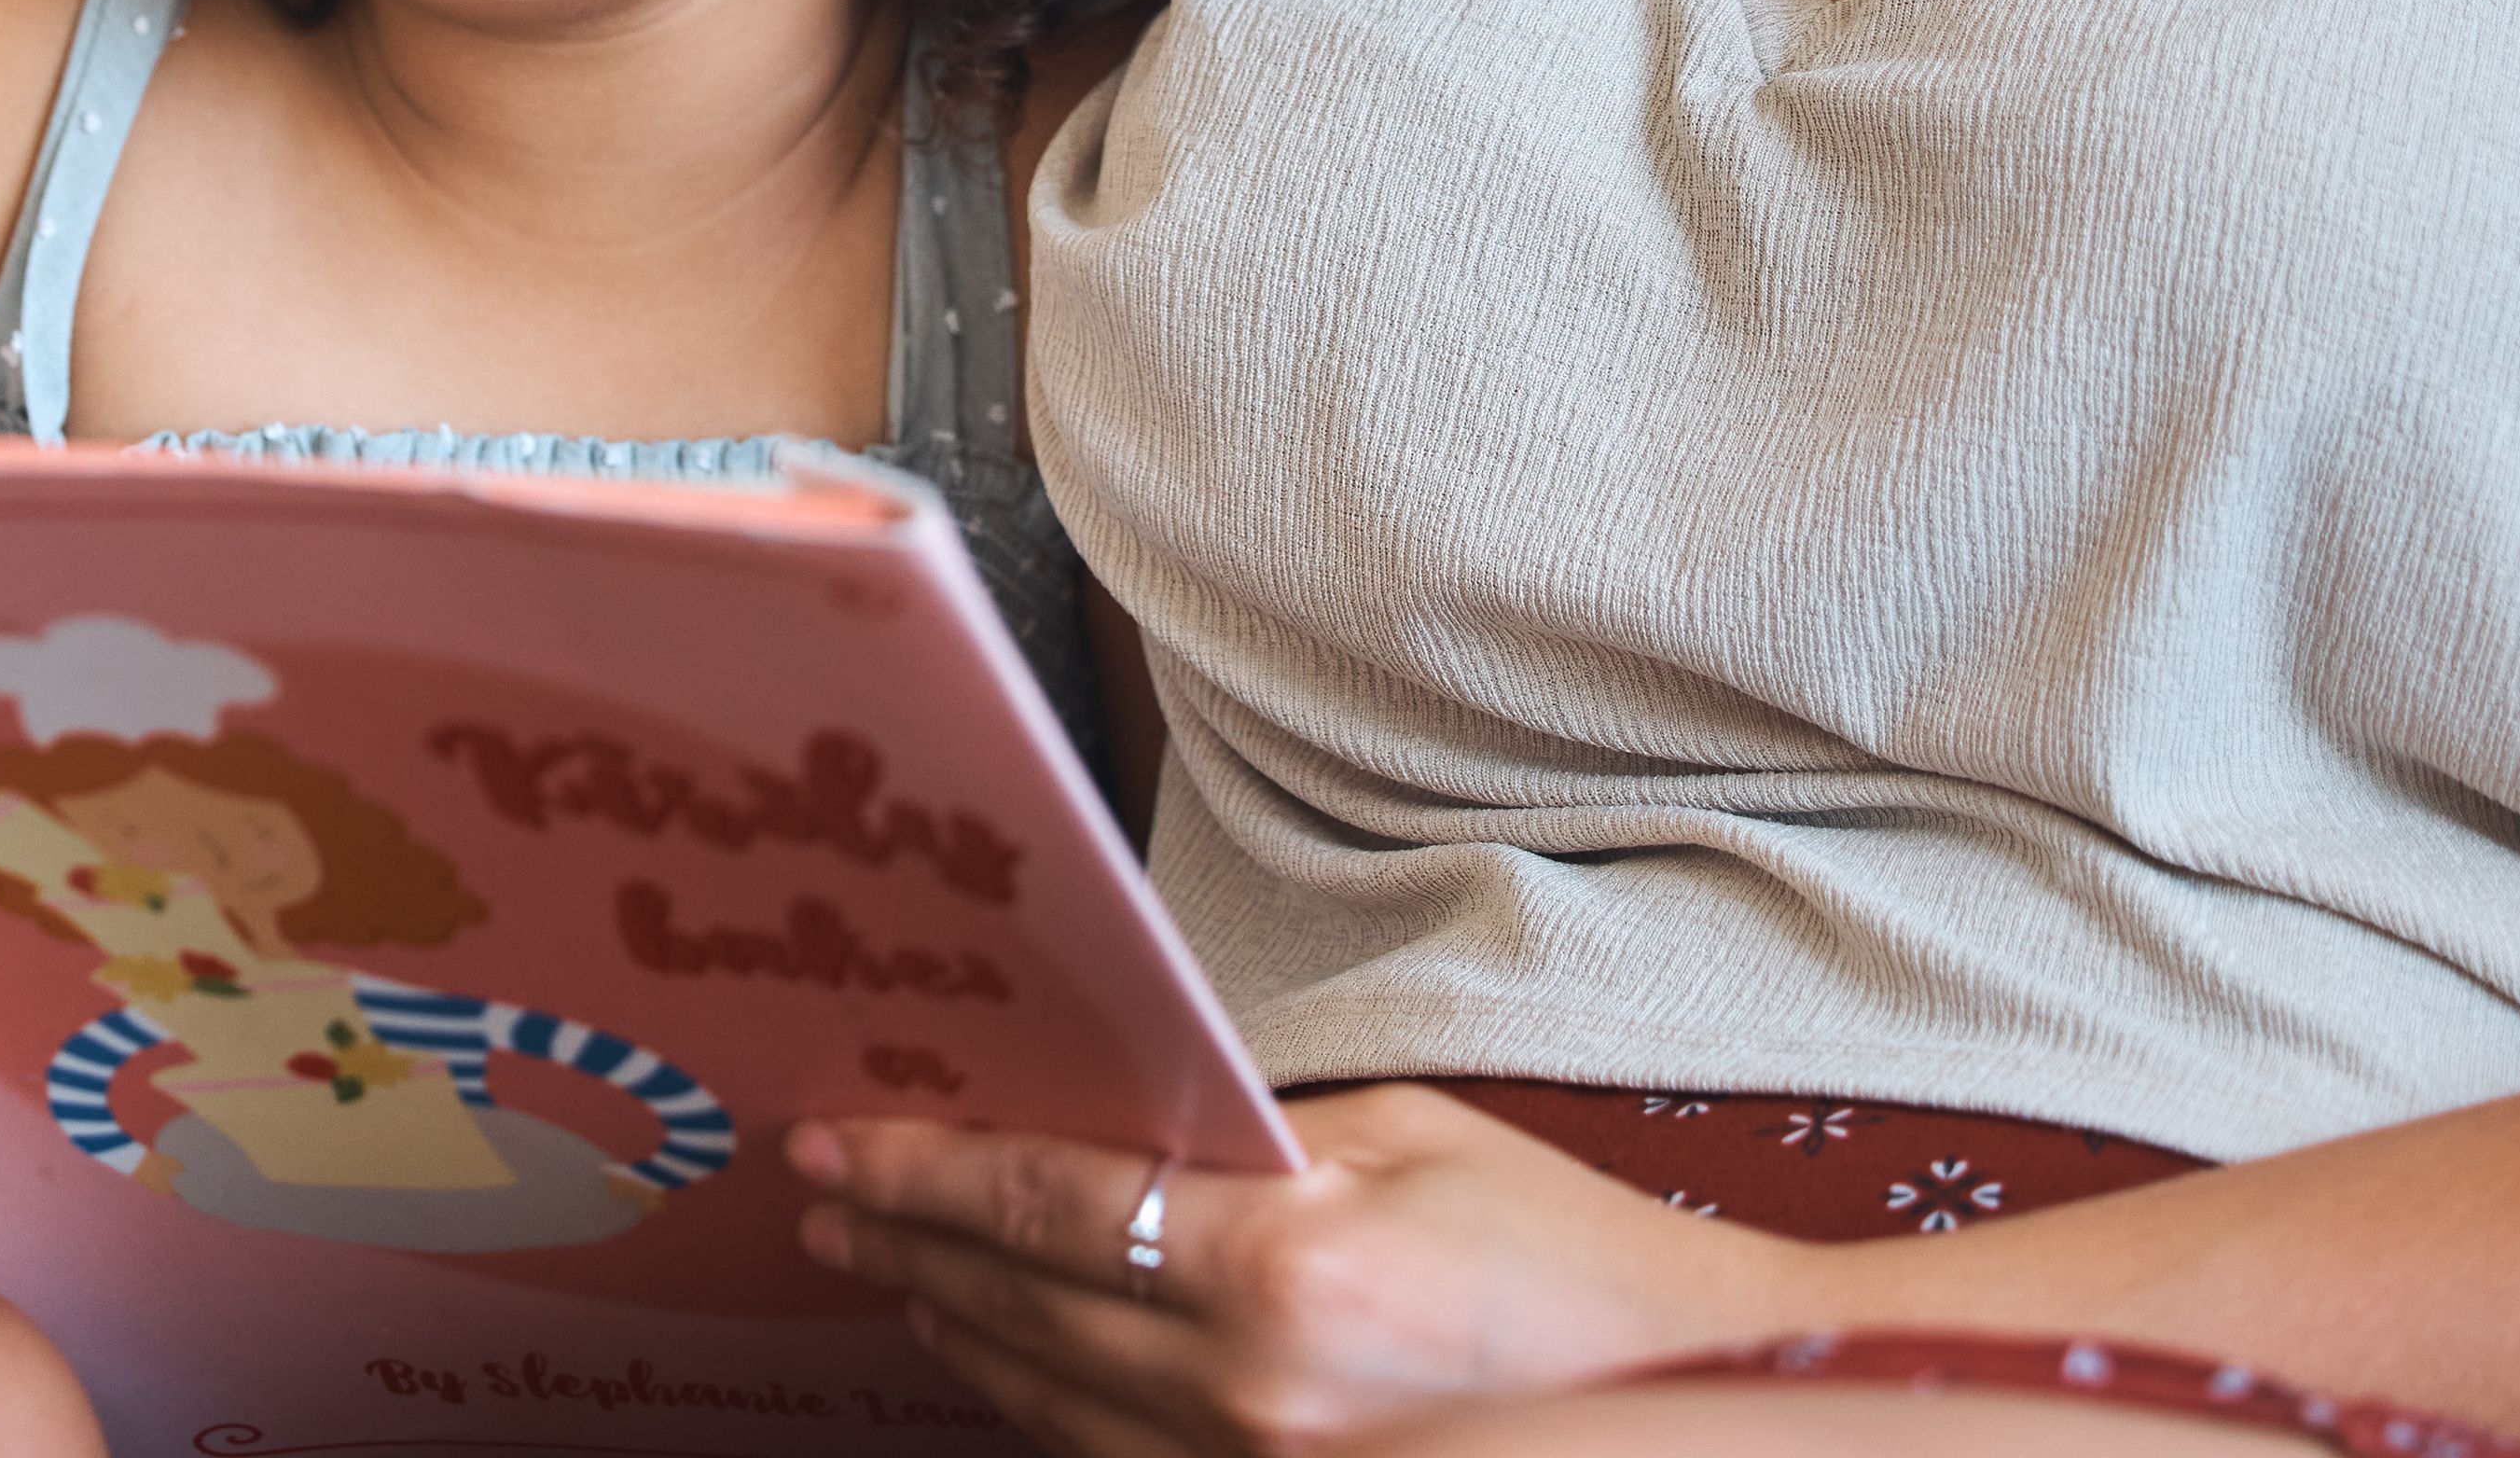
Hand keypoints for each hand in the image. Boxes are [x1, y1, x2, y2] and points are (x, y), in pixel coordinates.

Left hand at [793, 1084, 1810, 1457]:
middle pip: (1020, 1307)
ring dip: (955, 1327)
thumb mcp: (1410, 1139)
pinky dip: (1038, 1404)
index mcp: (1284, 1271)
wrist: (1693, 1404)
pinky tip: (996, 1356)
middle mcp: (1248, 1393)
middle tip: (825, 1196)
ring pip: (1048, 1400)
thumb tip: (1115, 1116)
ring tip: (883, 1266)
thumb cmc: (1569, 1257)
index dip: (925, 1169)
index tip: (839, 1143)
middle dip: (907, 1242)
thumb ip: (1250, 1137)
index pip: (1047, 1206)